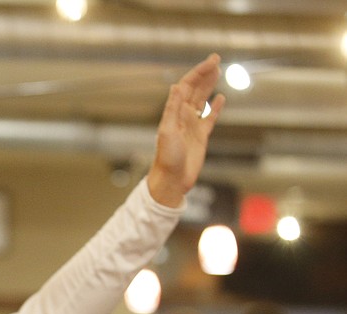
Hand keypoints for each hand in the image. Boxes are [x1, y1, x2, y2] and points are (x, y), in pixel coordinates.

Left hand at [147, 53, 225, 206]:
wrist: (171, 180)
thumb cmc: (167, 158)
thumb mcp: (168, 131)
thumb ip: (172, 108)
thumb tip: (176, 86)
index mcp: (174, 112)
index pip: (188, 86)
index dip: (199, 72)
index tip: (213, 61)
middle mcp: (183, 116)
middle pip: (196, 89)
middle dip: (205, 73)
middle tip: (217, 59)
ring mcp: (192, 125)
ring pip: (203, 100)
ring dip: (209, 85)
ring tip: (218, 71)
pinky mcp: (201, 136)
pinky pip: (210, 118)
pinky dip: (216, 107)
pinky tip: (221, 98)